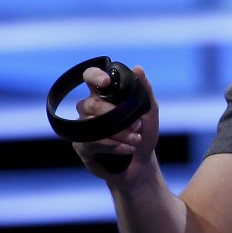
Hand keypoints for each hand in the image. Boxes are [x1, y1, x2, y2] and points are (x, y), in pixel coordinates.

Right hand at [73, 64, 159, 182]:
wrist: (141, 164)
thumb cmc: (144, 134)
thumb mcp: (149, 112)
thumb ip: (144, 90)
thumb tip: (138, 68)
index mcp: (104, 95)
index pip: (90, 77)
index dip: (95, 76)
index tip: (106, 82)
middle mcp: (89, 108)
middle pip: (92, 103)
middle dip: (116, 115)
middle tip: (138, 126)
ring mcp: (82, 127)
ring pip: (92, 125)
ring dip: (119, 132)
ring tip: (136, 139)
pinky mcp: (81, 146)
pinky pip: (92, 142)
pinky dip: (114, 146)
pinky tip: (128, 149)